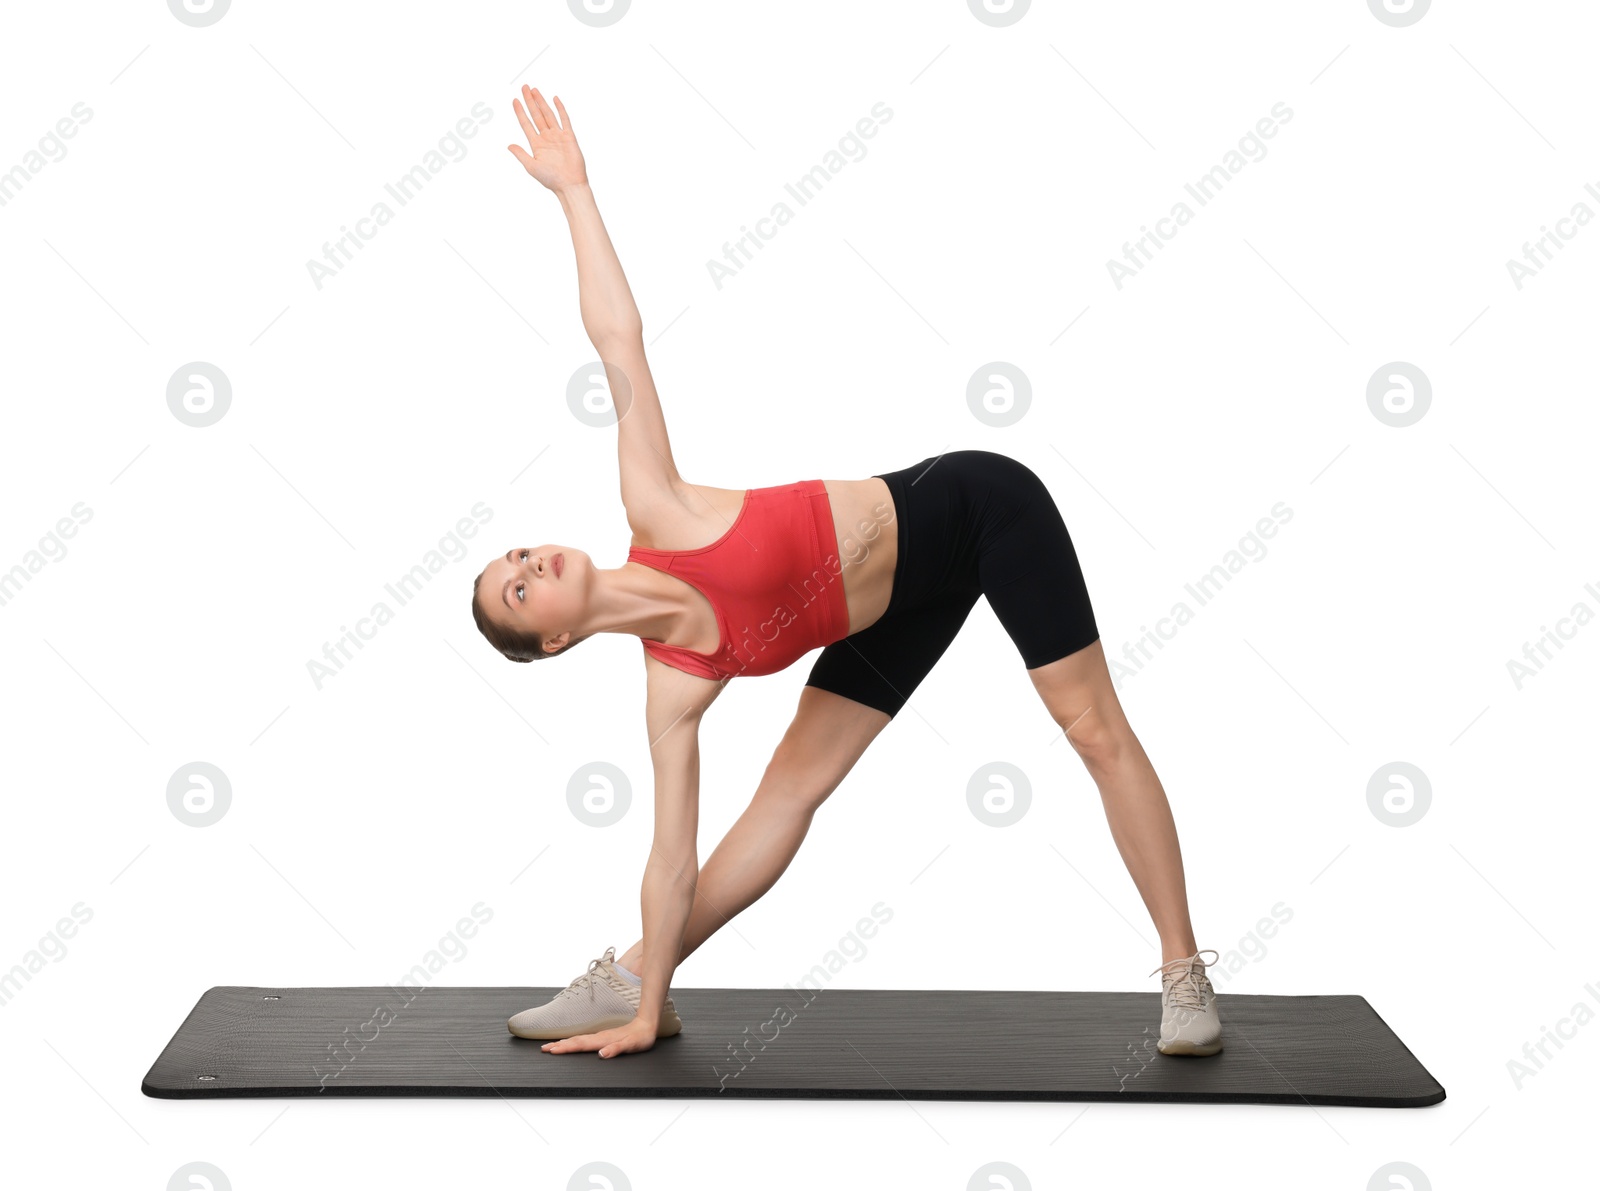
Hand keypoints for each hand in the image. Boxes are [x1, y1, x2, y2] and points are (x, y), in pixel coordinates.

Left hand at [507, 85, 586, 193]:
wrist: (569, 184)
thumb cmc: (551, 179)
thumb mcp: (531, 167)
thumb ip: (520, 154)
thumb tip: (509, 145)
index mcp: (536, 144)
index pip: (526, 123)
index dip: (520, 112)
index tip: (514, 100)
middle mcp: (546, 137)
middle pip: (536, 115)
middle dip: (529, 101)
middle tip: (524, 87)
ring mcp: (558, 136)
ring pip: (547, 114)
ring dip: (541, 102)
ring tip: (534, 90)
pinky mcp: (569, 136)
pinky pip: (564, 119)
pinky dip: (560, 109)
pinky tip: (554, 99)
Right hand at [540, 1017, 656, 1058]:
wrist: (647, 1024)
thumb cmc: (640, 1037)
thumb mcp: (631, 1045)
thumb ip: (616, 1049)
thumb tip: (602, 1054)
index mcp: (602, 1040)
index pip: (580, 1044)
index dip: (565, 1048)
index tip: (551, 1050)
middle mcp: (599, 1037)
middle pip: (575, 1041)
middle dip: (559, 1045)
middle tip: (544, 1048)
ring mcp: (600, 1036)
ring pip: (578, 1039)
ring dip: (564, 1043)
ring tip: (551, 1046)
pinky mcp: (602, 1037)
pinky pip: (584, 1039)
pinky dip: (573, 1041)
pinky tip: (569, 1043)